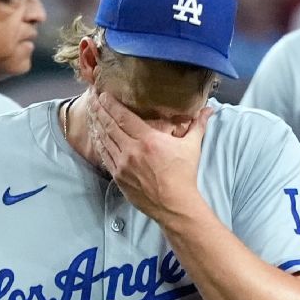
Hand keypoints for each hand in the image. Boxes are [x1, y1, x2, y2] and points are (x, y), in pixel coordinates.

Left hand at [90, 92, 212, 223]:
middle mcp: (131, 150)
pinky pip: (105, 156)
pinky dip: (99, 144)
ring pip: (104, 140)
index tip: (104, 94)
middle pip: (110, 126)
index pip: (124, 117)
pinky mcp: (118, 177)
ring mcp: (122, 165)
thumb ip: (197, 125)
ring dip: (97, 125)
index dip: (112, 104)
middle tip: (92, 99)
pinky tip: (96, 136)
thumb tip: (208, 110)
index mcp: (148, 140)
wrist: (174, 204)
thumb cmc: (184, 175)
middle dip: (100, 110)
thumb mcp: (192, 147)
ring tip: (91, 113)